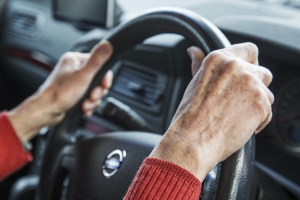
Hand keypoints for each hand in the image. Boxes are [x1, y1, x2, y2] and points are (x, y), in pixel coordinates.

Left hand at [8, 41, 112, 141]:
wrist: (47, 112)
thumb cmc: (59, 94)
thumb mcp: (83, 75)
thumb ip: (97, 60)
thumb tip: (107, 45)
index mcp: (75, 60)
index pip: (99, 64)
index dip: (104, 78)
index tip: (103, 86)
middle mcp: (73, 70)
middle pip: (98, 80)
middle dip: (97, 92)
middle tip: (92, 96)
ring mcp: (73, 82)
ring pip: (94, 90)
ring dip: (93, 101)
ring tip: (86, 104)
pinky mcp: (73, 94)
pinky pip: (88, 98)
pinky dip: (88, 105)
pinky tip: (85, 108)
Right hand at [150, 43, 273, 180]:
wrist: (193, 139)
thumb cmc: (190, 116)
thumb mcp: (194, 83)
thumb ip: (199, 64)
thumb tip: (194, 50)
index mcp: (219, 59)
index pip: (249, 50)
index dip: (251, 62)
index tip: (247, 74)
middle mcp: (236, 67)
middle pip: (262, 72)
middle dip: (255, 87)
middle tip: (238, 102)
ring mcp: (250, 83)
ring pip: (267, 93)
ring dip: (256, 105)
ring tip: (236, 116)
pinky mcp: (260, 102)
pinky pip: (268, 111)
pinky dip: (259, 120)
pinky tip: (240, 126)